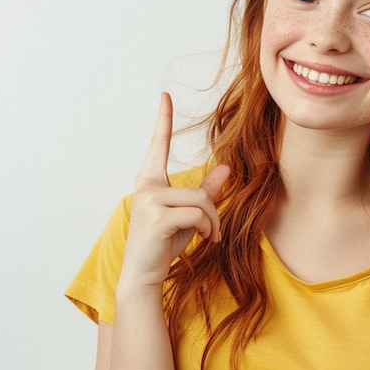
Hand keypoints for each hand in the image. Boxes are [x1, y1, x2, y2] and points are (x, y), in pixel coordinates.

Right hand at [118, 92, 229, 292]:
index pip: (159, 145)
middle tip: (214, 231)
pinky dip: (208, 228)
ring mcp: (150, 200)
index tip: (165, 96)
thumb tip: (226, 168)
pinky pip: (197, 214)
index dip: (163, 119)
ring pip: (200, 201)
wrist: (143, 274)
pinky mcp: (157, 216)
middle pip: (198, 190)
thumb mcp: (187, 214)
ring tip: (209, 237)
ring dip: (212, 223)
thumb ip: (205, 190)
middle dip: (212, 213)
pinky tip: (204, 240)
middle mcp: (147, 186)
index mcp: (151, 181)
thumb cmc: (163, 242)